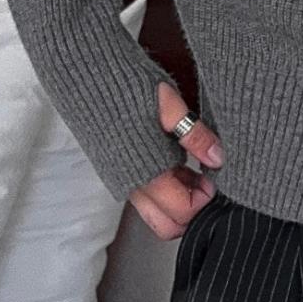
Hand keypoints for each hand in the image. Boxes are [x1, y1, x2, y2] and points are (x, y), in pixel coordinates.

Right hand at [127, 80, 223, 240]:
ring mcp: (123, 181)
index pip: (183, 211)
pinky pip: (146, 196)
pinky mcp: (118, 172)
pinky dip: (166, 190)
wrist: (84, 74)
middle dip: (192, 212)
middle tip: (206, 183)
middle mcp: (132, 185)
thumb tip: (218, 158)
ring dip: (180, 200)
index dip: (205, 198)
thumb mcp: (169, 104)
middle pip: (168, 226)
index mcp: (146, 172)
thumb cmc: (124, 84)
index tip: (214, 175)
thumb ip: (195, 135)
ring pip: (157, 213)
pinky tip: (175, 163)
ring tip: (193, 170)